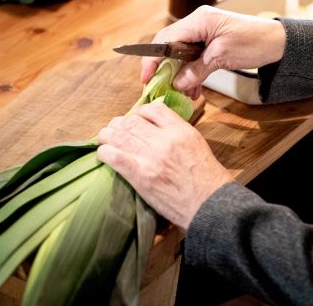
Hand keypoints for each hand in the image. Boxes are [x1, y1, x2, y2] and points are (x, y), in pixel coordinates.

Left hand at [97, 101, 232, 231]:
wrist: (209, 204)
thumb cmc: (207, 177)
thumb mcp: (197, 144)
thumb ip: (178, 132)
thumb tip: (158, 126)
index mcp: (180, 130)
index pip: (153, 109)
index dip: (140, 112)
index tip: (136, 119)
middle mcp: (164, 140)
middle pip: (132, 121)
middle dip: (120, 124)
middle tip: (116, 129)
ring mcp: (151, 158)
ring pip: (119, 136)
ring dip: (108, 135)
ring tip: (105, 138)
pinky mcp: (141, 177)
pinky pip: (115, 158)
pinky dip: (105, 153)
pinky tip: (104, 154)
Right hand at [141, 6, 285, 98]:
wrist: (278, 42)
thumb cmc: (253, 42)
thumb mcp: (222, 57)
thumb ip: (197, 69)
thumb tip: (177, 83)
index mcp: (199, 20)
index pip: (166, 38)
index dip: (153, 58)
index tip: (147, 77)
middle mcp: (198, 23)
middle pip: (170, 45)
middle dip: (163, 67)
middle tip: (158, 87)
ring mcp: (204, 32)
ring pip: (181, 53)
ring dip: (179, 73)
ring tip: (179, 93)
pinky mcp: (211, 42)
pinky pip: (193, 57)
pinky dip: (191, 73)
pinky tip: (193, 89)